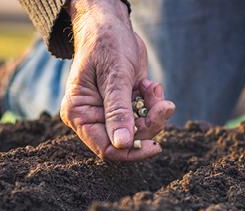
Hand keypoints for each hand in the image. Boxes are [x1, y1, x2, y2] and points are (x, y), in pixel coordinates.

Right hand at [60, 0, 174, 159]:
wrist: (112, 24)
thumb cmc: (105, 44)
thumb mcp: (114, 77)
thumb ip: (118, 111)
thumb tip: (122, 144)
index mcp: (80, 114)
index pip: (105, 148)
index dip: (130, 152)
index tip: (155, 145)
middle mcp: (93, 117)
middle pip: (127, 140)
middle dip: (149, 124)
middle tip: (165, 106)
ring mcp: (110, 112)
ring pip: (140, 128)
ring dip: (154, 111)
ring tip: (154, 88)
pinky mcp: (126, 105)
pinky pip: (145, 115)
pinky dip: (153, 102)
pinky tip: (150, 84)